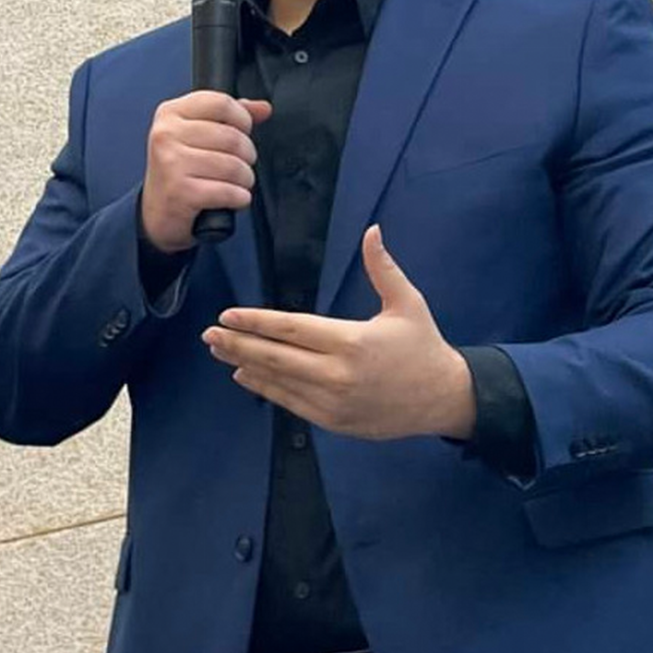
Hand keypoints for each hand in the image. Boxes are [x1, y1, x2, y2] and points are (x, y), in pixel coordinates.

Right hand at [140, 91, 272, 253]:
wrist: (157, 213)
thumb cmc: (180, 171)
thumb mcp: (198, 135)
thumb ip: (230, 118)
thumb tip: (263, 108)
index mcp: (170, 113)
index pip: (221, 103)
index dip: (242, 119)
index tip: (243, 131)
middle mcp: (166, 134)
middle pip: (232, 136)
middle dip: (247, 155)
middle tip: (240, 164)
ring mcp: (171, 163)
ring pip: (233, 166)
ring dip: (245, 179)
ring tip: (237, 183)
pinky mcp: (180, 191)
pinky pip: (228, 191)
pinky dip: (239, 198)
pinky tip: (233, 198)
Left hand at [201, 224, 475, 440]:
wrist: (443, 399)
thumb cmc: (423, 346)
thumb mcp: (407, 303)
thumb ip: (383, 268)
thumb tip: (372, 230)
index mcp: (352, 341)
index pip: (292, 329)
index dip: (257, 322)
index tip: (228, 314)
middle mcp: (337, 375)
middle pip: (276, 357)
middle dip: (238, 343)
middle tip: (209, 333)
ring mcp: (333, 403)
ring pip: (278, 382)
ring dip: (244, 365)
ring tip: (219, 350)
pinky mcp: (334, 421)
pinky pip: (291, 404)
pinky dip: (265, 389)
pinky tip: (245, 375)